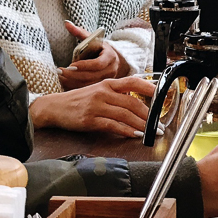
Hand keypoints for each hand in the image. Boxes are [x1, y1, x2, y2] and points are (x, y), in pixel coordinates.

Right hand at [29, 76, 155, 136]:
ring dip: (141, 125)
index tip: (163, 95)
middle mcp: (103, 92)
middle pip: (133, 102)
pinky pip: (113, 125)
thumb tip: (137, 103)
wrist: (54, 107)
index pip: (133, 82)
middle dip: (150, 115)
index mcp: (107, 83)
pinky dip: (126, 131)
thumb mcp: (97, 91)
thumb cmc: (78, 100)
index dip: (149, 88)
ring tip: (151, 132)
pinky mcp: (90, 119)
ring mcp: (96, 106)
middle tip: (159, 124)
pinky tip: (135, 135)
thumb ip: (116, 94)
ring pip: (125, 115)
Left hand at [59, 21, 127, 87]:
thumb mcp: (92, 39)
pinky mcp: (102, 87)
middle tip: (61, 71)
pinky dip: (76, 87)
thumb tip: (66, 23)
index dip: (85, 65)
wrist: (112, 59)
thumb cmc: (99, 48)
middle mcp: (111, 70)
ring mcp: (107, 80)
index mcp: (110, 57)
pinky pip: (88, 89)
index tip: (71, 64)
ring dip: (74, 82)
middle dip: (75, 74)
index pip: (98, 63)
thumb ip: (79, 32)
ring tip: (61, 77)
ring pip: (89, 84)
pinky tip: (66, 83)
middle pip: (92, 76)